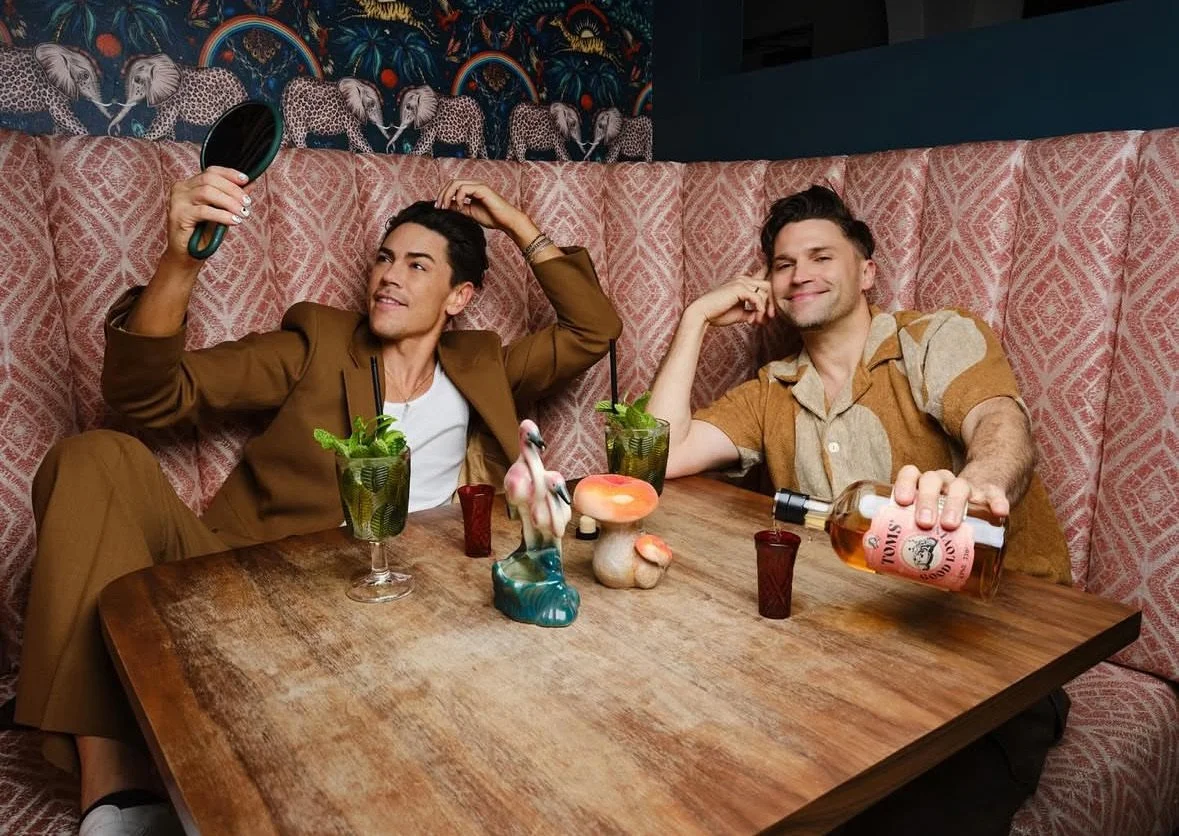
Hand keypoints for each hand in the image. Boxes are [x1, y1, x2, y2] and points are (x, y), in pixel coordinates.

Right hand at [164, 166, 253, 267]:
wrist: (188, 255)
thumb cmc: (204, 234)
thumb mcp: (223, 212)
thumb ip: (233, 197)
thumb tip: (251, 183)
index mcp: (190, 185)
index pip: (211, 171)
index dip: (229, 174)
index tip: (246, 180)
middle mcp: (181, 189)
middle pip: (209, 179)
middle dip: (233, 190)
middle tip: (247, 203)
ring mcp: (177, 201)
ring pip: (207, 192)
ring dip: (229, 202)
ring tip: (242, 213)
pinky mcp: (178, 215)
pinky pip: (204, 210)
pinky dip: (222, 215)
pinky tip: (233, 221)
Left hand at [434, 179, 531, 240]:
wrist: (506, 221)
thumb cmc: (492, 217)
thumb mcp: (469, 213)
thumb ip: (458, 208)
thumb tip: (445, 206)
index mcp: (471, 188)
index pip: (452, 186)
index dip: (442, 195)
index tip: (438, 207)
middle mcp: (474, 184)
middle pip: (451, 182)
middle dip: (442, 194)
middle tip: (439, 207)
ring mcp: (478, 185)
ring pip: (456, 183)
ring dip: (447, 195)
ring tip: (446, 207)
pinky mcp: (482, 189)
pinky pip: (464, 188)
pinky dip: (458, 197)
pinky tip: (459, 207)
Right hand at [686, 269, 773, 327]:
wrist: (702, 314)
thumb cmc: (717, 313)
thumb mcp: (739, 313)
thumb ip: (751, 313)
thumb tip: (762, 318)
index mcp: (743, 283)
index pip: (763, 284)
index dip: (769, 298)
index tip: (769, 313)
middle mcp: (743, 279)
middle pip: (768, 285)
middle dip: (771, 302)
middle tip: (770, 317)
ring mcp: (741, 282)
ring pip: (765, 291)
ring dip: (765, 308)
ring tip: (758, 320)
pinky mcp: (739, 288)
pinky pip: (757, 297)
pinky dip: (759, 309)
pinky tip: (754, 318)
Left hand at [892, 465, 1009, 530]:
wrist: (980, 498)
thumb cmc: (944, 516)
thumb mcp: (927, 521)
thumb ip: (911, 538)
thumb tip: (888, 569)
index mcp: (924, 485)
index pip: (911, 475)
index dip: (905, 484)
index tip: (902, 501)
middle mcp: (943, 483)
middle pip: (932, 481)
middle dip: (927, 501)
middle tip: (924, 523)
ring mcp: (967, 488)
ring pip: (959, 487)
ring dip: (953, 504)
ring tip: (950, 524)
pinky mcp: (990, 496)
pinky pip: (995, 496)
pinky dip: (997, 503)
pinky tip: (999, 513)